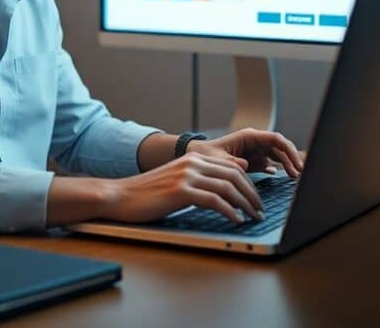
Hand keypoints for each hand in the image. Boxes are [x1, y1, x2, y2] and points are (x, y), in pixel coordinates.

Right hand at [100, 152, 263, 224]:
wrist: (120, 196)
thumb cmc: (148, 193)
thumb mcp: (178, 179)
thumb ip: (201, 177)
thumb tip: (228, 180)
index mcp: (193, 158)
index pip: (232, 166)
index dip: (249, 183)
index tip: (256, 199)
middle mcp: (192, 162)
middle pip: (235, 175)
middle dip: (252, 194)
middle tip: (260, 210)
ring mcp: (186, 175)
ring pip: (228, 187)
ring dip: (245, 204)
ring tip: (253, 217)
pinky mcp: (180, 191)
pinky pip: (214, 200)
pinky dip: (229, 211)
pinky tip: (235, 220)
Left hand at [188, 128, 303, 177]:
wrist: (196, 158)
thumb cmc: (205, 154)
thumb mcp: (218, 159)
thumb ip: (232, 162)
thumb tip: (246, 165)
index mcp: (249, 136)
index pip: (276, 139)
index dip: (289, 150)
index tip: (297, 164)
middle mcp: (255, 142)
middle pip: (280, 147)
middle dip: (291, 159)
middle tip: (299, 174)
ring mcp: (255, 151)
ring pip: (277, 156)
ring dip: (286, 165)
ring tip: (293, 178)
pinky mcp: (253, 161)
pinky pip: (270, 164)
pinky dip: (277, 170)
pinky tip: (281, 176)